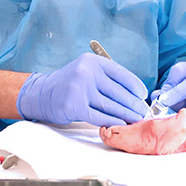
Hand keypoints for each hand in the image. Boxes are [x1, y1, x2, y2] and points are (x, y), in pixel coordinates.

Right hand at [15, 53, 148, 126]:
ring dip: (127, 115)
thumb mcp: (86, 72)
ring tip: (136, 120)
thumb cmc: (69, 85)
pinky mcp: (74, 106)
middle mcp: (86, 72)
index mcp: (92, 62)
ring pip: (111, 106)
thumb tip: (134, 95)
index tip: (143, 96)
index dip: (135, 86)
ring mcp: (79, 89)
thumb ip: (106, 78)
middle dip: (134, 105)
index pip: (121, 74)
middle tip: (143, 112)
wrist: (42, 93)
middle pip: (119, 92)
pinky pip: (99, 116)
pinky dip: (112, 121)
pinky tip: (120, 124)